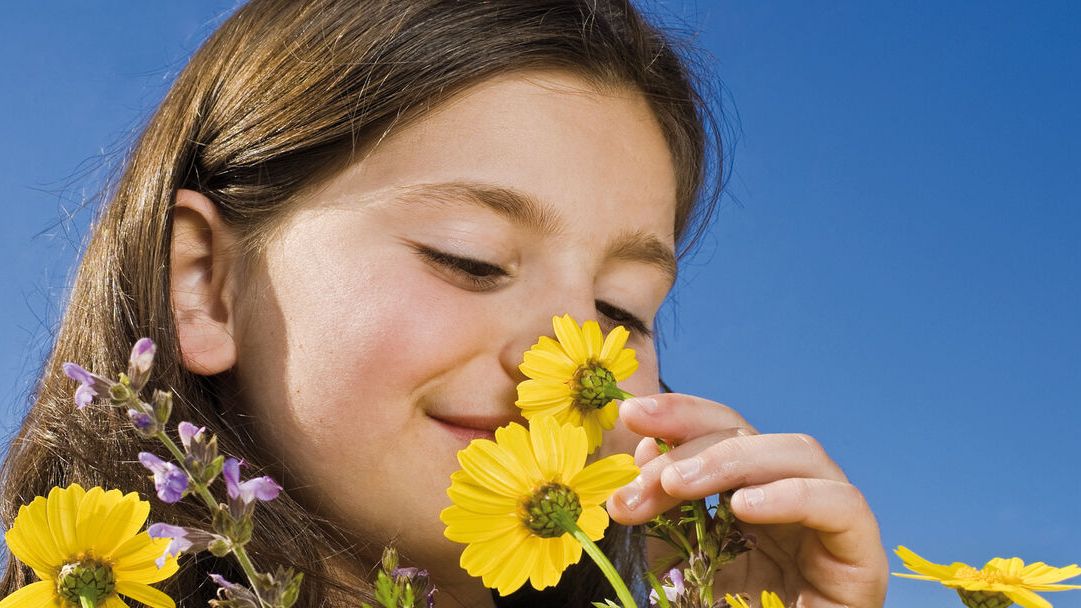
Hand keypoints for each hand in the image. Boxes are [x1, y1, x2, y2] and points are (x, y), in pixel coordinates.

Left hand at [606, 393, 887, 607]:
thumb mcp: (680, 557)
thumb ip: (664, 506)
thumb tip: (647, 447)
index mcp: (752, 490)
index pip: (721, 430)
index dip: (679, 416)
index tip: (631, 416)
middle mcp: (794, 494)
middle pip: (753, 434)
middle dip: (691, 444)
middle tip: (646, 475)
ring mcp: (832, 520)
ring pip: (799, 453)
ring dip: (731, 459)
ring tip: (677, 485)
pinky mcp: (862, 556)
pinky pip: (841, 505)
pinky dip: (791, 496)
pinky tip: (743, 509)